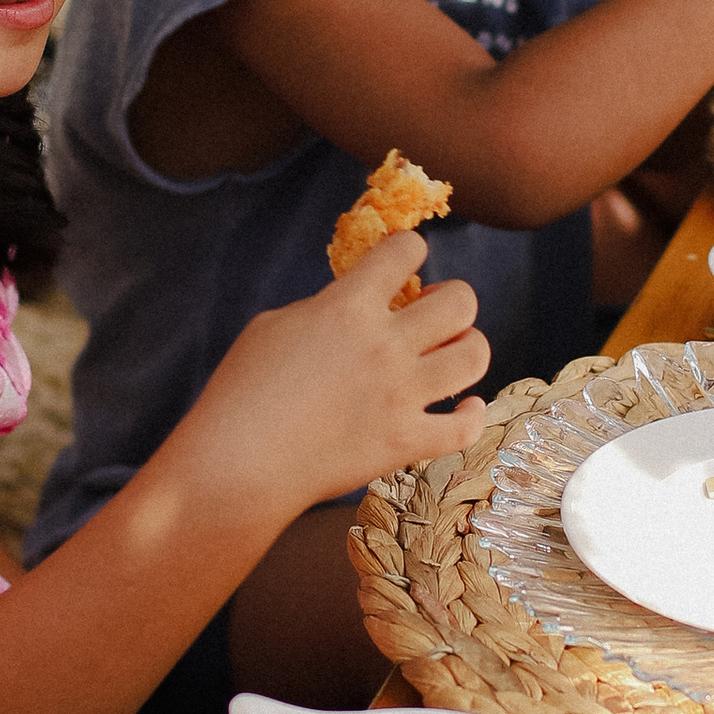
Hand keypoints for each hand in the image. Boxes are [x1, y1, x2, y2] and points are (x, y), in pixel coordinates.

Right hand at [194, 242, 489, 516]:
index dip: (408, 249)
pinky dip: (471, 415)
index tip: (402, 264)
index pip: (405, 250)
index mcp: (346, 307)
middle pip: (460, 300)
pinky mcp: (405, 442)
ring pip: (475, 355)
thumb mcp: (274, 326)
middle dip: (451, 298)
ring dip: (468, 347)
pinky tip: (463, 407)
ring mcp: (400, 396)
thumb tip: (354, 306)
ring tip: (449, 353)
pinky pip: (465, 427)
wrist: (237, 464)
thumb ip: (324, 308)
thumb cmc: (241, 392)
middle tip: (430, 313)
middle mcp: (384, 345)